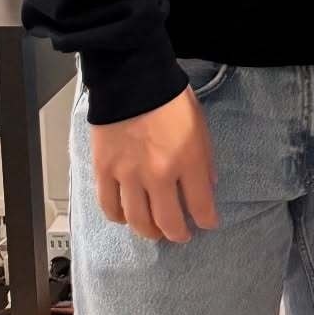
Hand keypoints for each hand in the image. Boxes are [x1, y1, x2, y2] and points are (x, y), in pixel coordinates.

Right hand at [91, 88, 219, 242]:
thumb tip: (205, 188)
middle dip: (178, 234)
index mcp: (188, 160)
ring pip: (138, 221)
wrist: (132, 79)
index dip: (207, 220)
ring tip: (156, 232)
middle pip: (168, 221)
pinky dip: (119, 218)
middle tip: (181, 235)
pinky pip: (110, 207)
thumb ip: (204, 161)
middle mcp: (159, 174)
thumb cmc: (171, 98)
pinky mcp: (105, 172)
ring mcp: (129, 175)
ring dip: (149, 232)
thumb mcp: (200, 127)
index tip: (208, 224)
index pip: (201, 206)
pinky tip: (127, 217)